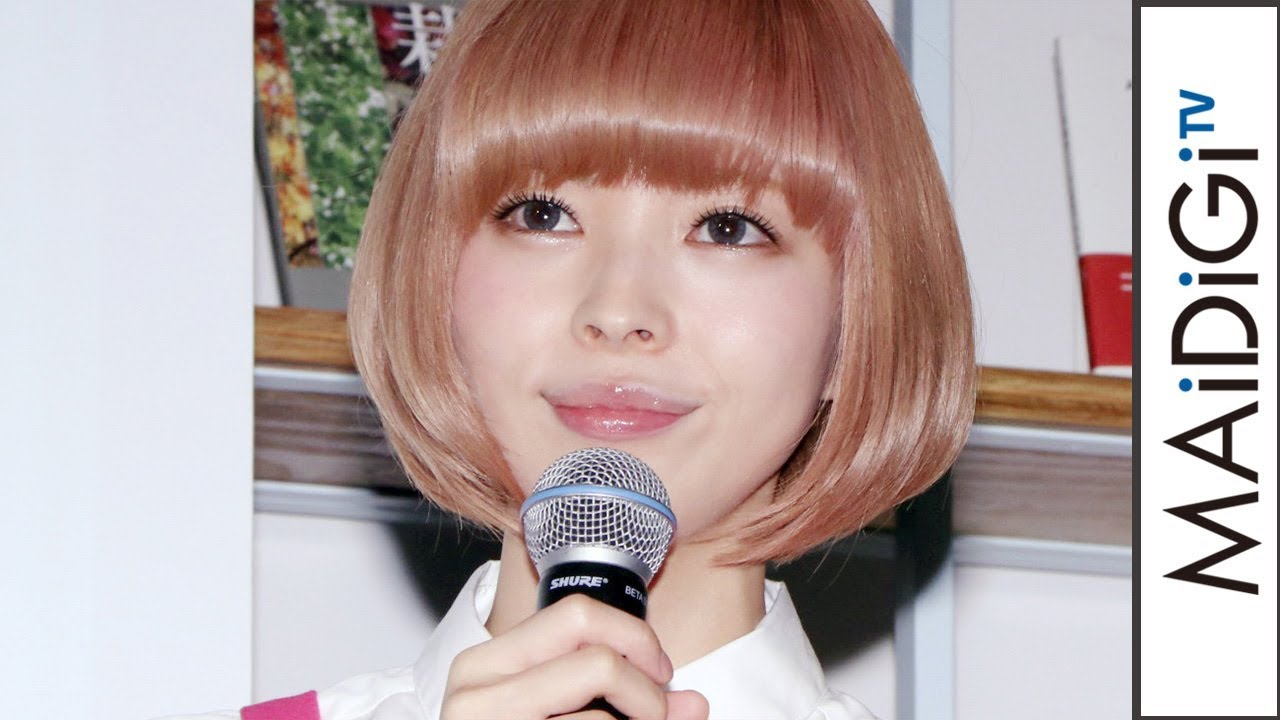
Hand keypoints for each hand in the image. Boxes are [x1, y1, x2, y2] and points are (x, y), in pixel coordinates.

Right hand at [441, 594, 709, 719]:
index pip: (576, 615)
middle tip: (651, 717)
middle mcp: (477, 697)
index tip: (658, 671)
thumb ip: (621, 696)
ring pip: (604, 718)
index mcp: (484, 667)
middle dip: (645, 691)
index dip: (635, 638)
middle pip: (599, 660)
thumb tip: (695, 704)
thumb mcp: (555, 708)